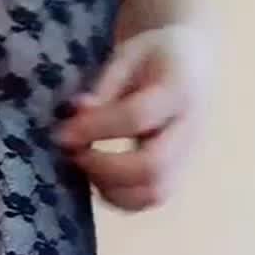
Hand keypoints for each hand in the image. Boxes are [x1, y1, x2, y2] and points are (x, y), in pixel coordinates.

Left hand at [56, 24, 209, 210]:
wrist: (192, 62)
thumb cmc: (154, 56)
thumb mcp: (128, 56)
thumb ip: (103, 87)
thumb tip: (74, 115)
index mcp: (179, 88)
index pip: (137, 117)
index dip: (95, 129)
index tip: (62, 134)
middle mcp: (190, 129)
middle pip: (152, 168)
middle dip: (104, 169)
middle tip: (74, 155)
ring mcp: (187, 157)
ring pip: (154, 193)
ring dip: (112, 190)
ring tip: (85, 166)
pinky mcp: (178, 174)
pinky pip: (150, 199)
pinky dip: (120, 198)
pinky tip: (99, 178)